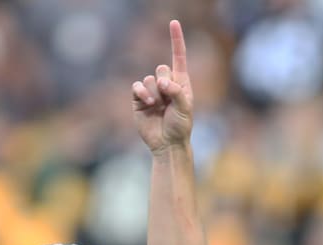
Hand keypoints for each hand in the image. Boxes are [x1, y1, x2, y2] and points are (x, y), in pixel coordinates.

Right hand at [132, 20, 193, 152]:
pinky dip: (142, 92)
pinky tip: (148, 102)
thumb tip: (161, 81)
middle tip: (167, 97)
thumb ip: (176, 92)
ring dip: (154, 92)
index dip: (176, 40)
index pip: (178, 57)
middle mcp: (166, 85)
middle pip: (161, 68)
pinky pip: (137, 86)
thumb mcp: (185, 108)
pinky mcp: (139, 99)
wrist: (167, 144)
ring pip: (149, 79)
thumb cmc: (180, 126)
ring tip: (158, 106)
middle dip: (164, 81)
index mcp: (181, 83)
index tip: (174, 23)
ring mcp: (152, 92)